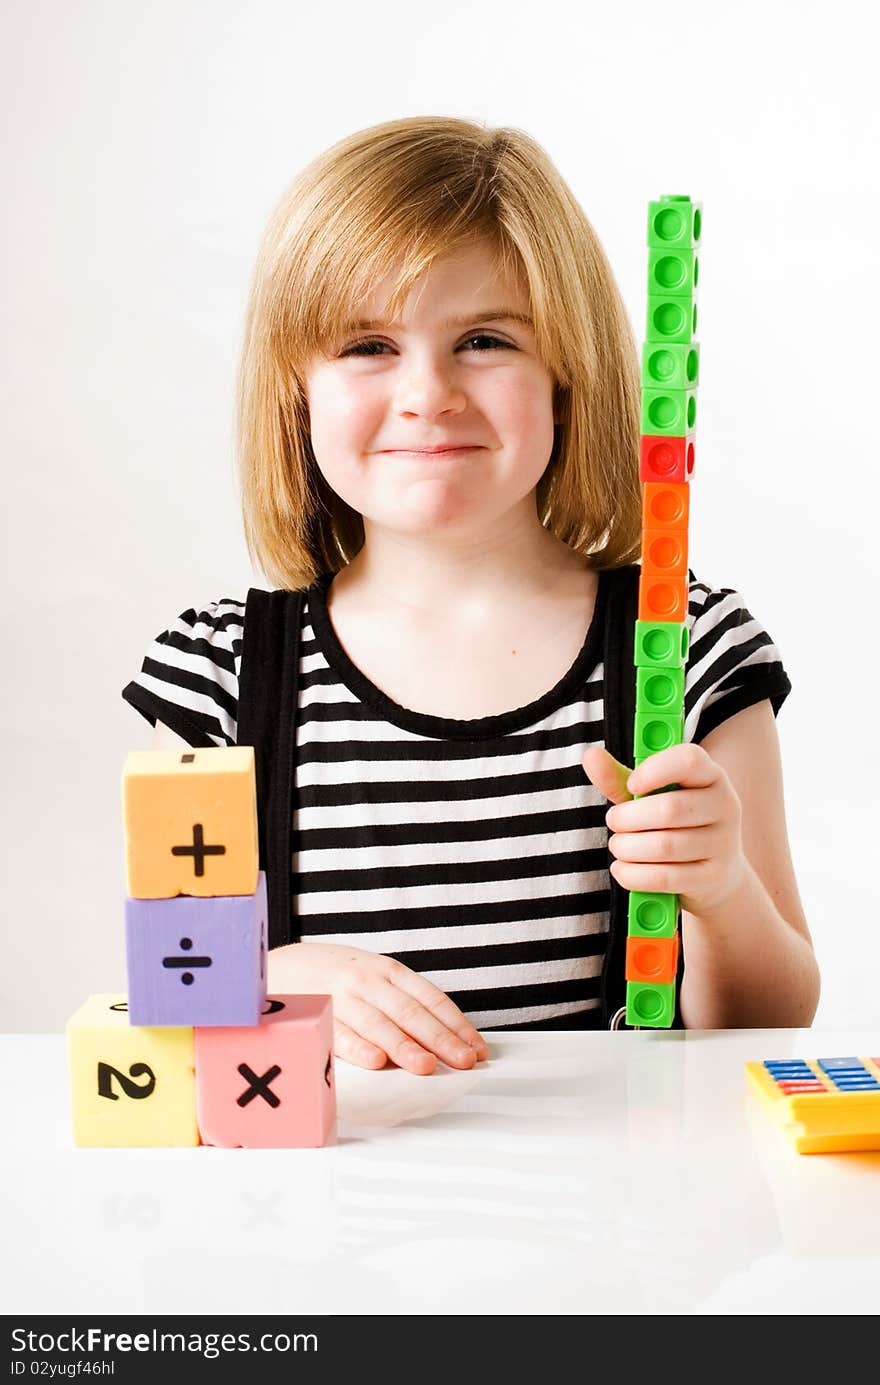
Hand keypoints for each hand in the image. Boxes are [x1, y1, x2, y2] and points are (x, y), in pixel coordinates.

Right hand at [267, 941, 488, 1075]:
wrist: (283, 965)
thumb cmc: (339, 978)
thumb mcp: (375, 978)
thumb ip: (403, 1002)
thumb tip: (445, 1041)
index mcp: (390, 971)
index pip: (431, 998)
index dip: (456, 1024)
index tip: (476, 1049)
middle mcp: (369, 980)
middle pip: (410, 1012)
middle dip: (440, 1039)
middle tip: (462, 1062)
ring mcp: (342, 997)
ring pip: (379, 1023)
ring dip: (404, 1047)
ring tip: (426, 1066)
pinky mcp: (317, 1015)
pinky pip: (340, 1034)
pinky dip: (359, 1048)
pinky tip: (376, 1062)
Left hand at [581, 742, 747, 917]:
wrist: (716, 876)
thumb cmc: (674, 825)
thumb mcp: (649, 797)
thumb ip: (619, 778)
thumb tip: (591, 756)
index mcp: (710, 775)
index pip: (689, 760)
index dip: (655, 770)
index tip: (631, 785)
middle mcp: (725, 805)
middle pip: (669, 808)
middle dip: (627, 818)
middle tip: (613, 822)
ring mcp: (723, 843)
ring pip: (664, 846)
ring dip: (627, 848)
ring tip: (618, 846)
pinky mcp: (713, 877)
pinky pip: (665, 877)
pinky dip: (634, 874)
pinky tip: (622, 868)